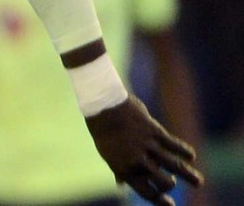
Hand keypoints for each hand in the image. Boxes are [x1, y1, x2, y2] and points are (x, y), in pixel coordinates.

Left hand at [85, 94, 203, 205]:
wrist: (103, 105)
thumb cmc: (105, 132)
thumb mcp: (108, 154)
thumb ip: (119, 171)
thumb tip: (122, 186)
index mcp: (124, 169)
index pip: (146, 192)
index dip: (160, 201)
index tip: (170, 205)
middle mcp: (137, 160)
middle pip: (163, 181)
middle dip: (170, 185)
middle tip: (173, 182)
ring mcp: (147, 146)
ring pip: (174, 165)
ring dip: (189, 175)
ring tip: (199, 182)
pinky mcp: (155, 131)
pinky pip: (175, 145)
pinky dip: (185, 152)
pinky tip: (191, 156)